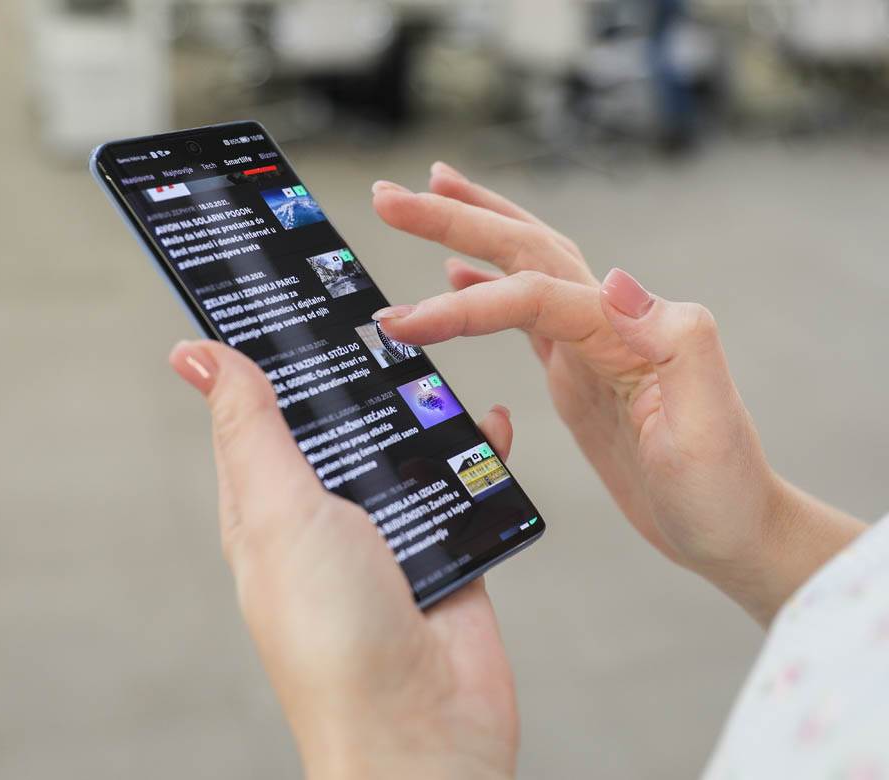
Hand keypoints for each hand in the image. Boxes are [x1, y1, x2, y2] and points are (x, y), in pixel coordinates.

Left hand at [170, 340, 519, 779]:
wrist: (424, 733)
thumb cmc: (334, 637)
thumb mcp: (280, 514)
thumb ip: (252, 429)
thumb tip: (196, 354)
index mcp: (267, 507)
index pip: (255, 412)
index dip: (259, 355)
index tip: (275, 290)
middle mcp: (324, 517)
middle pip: (338, 422)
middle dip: (353, 373)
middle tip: (369, 309)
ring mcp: (388, 533)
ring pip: (403, 446)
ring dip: (419, 409)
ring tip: (430, 356)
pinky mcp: (445, 550)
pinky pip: (461, 484)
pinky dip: (476, 452)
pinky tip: (487, 424)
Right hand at [371, 163, 863, 624]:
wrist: (733, 528)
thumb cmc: (721, 487)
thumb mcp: (708, 422)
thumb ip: (677, 341)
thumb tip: (616, 280)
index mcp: (627, 333)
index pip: (533, 293)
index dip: (465, 302)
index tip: (404, 320)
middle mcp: (607, 325)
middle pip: (524, 248)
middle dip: (457, 216)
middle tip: (392, 196)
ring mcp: (590, 346)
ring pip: (523, 267)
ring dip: (474, 229)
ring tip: (427, 198)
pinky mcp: (578, 371)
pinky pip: (525, 312)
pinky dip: (488, 285)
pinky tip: (459, 274)